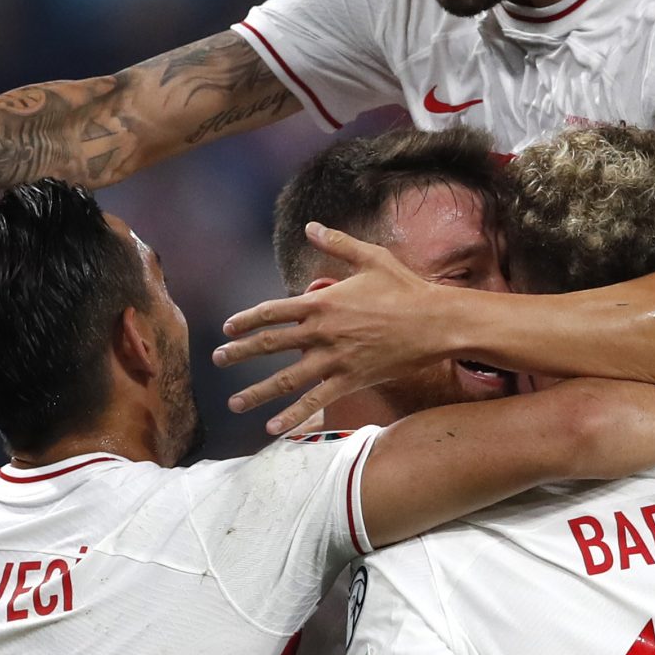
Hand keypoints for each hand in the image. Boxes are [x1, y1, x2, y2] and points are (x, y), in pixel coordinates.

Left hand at [214, 224, 452, 434]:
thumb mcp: (371, 257)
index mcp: (323, 301)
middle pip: (271, 344)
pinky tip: (272, 428)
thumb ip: (337, 243)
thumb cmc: (405, 288)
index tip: (228, 328)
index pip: (273, 310)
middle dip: (240, 353)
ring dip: (256, 391)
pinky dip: (293, 416)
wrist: (436, 323)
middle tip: (218, 359)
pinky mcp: (350, 380)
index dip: (247, 319)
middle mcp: (322, 332)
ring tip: (233, 402)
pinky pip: (315, 401)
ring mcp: (334, 359)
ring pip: (286, 379)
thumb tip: (310, 226)